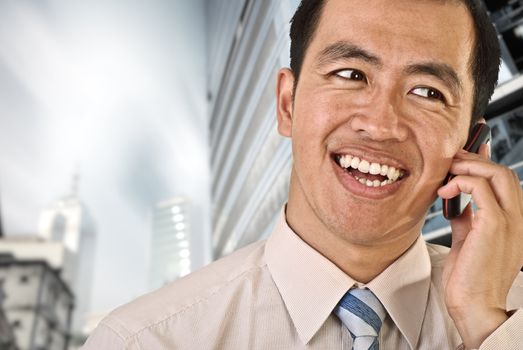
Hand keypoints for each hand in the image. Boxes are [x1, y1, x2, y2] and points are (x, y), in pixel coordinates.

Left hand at [437, 142, 522, 348]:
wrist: (474, 305)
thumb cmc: (469, 278)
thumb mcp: (468, 239)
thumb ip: (466, 217)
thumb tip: (455, 200)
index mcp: (512, 222)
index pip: (504, 181)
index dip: (486, 160)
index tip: (469, 147)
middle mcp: (516, 219)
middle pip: (503, 172)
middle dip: (475, 159)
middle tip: (450, 159)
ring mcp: (509, 221)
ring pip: (497, 174)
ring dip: (467, 167)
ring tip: (446, 173)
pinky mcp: (494, 225)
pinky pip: (481, 189)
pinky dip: (462, 183)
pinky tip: (445, 192)